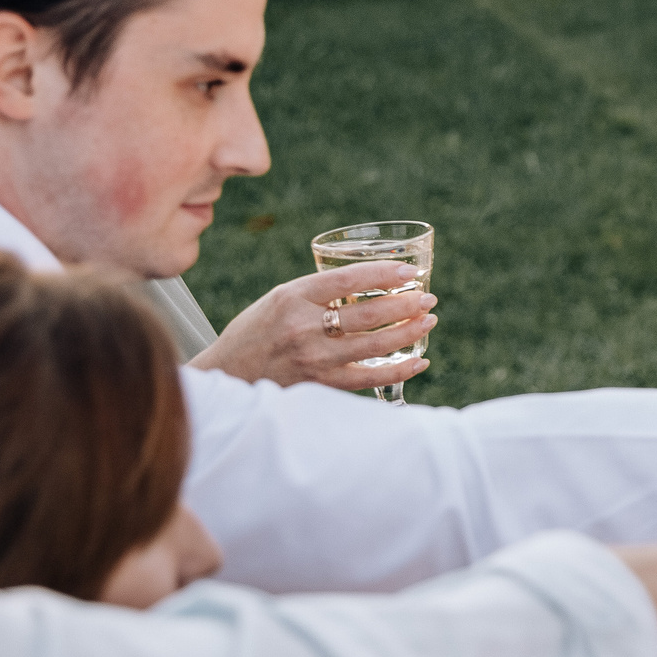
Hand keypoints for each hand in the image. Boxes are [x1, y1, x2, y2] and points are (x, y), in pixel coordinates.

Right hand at [191, 264, 435, 390]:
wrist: (228, 377)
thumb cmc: (257, 332)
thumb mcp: (279, 299)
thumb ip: (318, 293)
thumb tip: (371, 284)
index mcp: (291, 297)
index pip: (346, 280)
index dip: (382, 274)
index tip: (409, 271)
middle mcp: (302, 327)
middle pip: (366, 313)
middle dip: (405, 304)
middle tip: (428, 299)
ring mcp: (312, 358)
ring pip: (373, 345)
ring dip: (407, 333)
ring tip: (428, 322)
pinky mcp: (319, 384)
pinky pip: (367, 378)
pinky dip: (397, 370)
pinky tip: (418, 362)